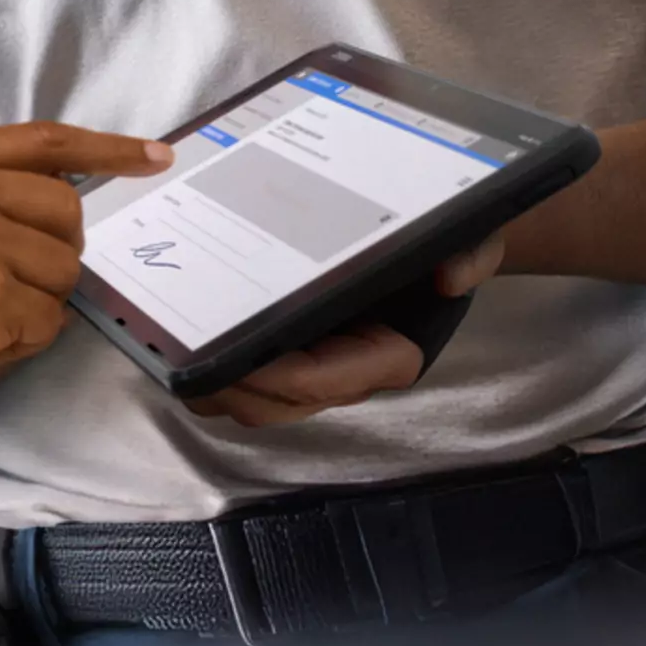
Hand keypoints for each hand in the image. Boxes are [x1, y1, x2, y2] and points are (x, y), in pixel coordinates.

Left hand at [187, 230, 510, 427]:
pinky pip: (250, 379)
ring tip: (170, 350)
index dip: (272, 374)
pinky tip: (184, 334)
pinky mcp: (298, 356)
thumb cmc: (455, 247)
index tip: (229, 352)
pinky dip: (217, 368)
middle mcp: (349, 373)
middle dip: (228, 388)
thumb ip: (472, 256)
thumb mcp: (475, 241)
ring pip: (255, 402)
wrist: (447, 247)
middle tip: (179, 357)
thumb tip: (451, 276)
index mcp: (387, 354)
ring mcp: (321, 369)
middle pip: (276, 403)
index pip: (321, 380)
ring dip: (214, 386)